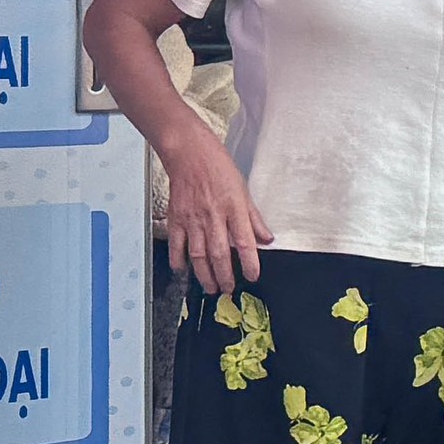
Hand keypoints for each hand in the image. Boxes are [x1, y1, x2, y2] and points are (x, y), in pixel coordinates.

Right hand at [160, 133, 273, 296]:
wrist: (189, 153)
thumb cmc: (218, 167)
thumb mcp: (244, 191)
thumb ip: (254, 218)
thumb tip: (267, 238)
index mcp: (233, 208)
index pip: (244, 242)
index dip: (249, 262)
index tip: (252, 276)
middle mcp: (213, 216)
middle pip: (219, 253)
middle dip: (224, 276)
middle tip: (228, 289)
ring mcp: (192, 218)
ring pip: (198, 254)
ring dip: (204, 274)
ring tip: (211, 287)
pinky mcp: (176, 218)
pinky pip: (177, 244)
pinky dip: (179, 259)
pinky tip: (183, 270)